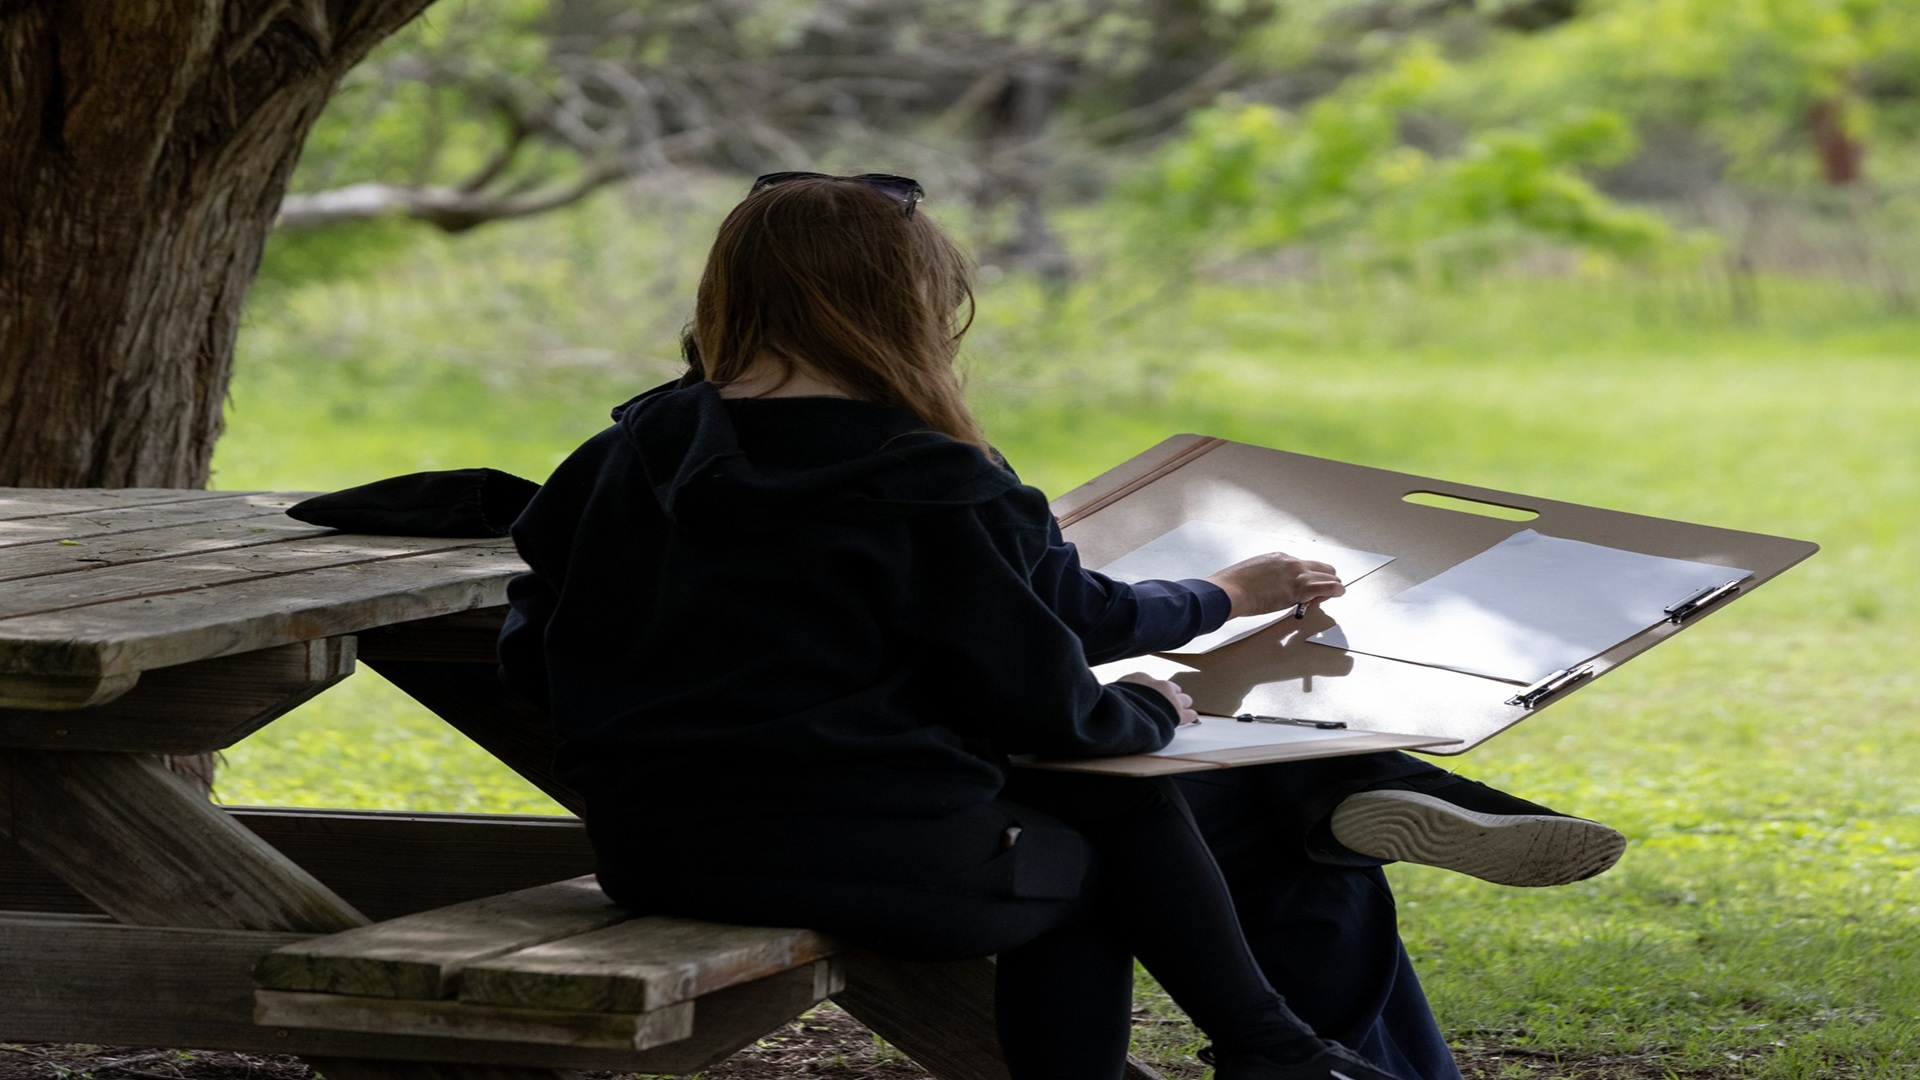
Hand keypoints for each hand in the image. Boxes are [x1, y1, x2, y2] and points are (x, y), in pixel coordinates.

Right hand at [1115, 672, 1198, 724]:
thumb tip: (1109, 697)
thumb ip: (1117, 693)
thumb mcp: (1111, 692)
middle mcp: (1158, 684)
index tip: (1148, 697)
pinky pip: (1190, 714)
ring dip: (1180, 705)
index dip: (1151, 692)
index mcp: (1141, 678)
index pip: (1150, 682)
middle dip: (1169, 696)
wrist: (1129, 712)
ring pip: (1184, 699)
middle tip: (1164, 704)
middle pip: (1171, 688)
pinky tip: (1189, 718)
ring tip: (1176, 711)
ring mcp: (1170, 698)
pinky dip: (1189, 716)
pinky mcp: (1178, 713)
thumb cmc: (1116, 704)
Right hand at [1202, 551, 1344, 618]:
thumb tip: (1276, 588)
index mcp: (1279, 557)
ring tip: (1327, 597)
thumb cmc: (1234, 586)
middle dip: (1325, 580)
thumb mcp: (1253, 573)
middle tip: (1319, 594)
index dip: (1310, 578)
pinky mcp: (1301, 589)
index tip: (1306, 588)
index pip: (1305, 565)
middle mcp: (1292, 562)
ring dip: (1332, 587)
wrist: (1230, 591)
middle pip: (1323, 568)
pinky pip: (1329, 587)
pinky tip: (1336, 595)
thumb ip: (1269, 577)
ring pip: (1330, 577)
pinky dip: (1336, 591)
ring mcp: (1297, 574)